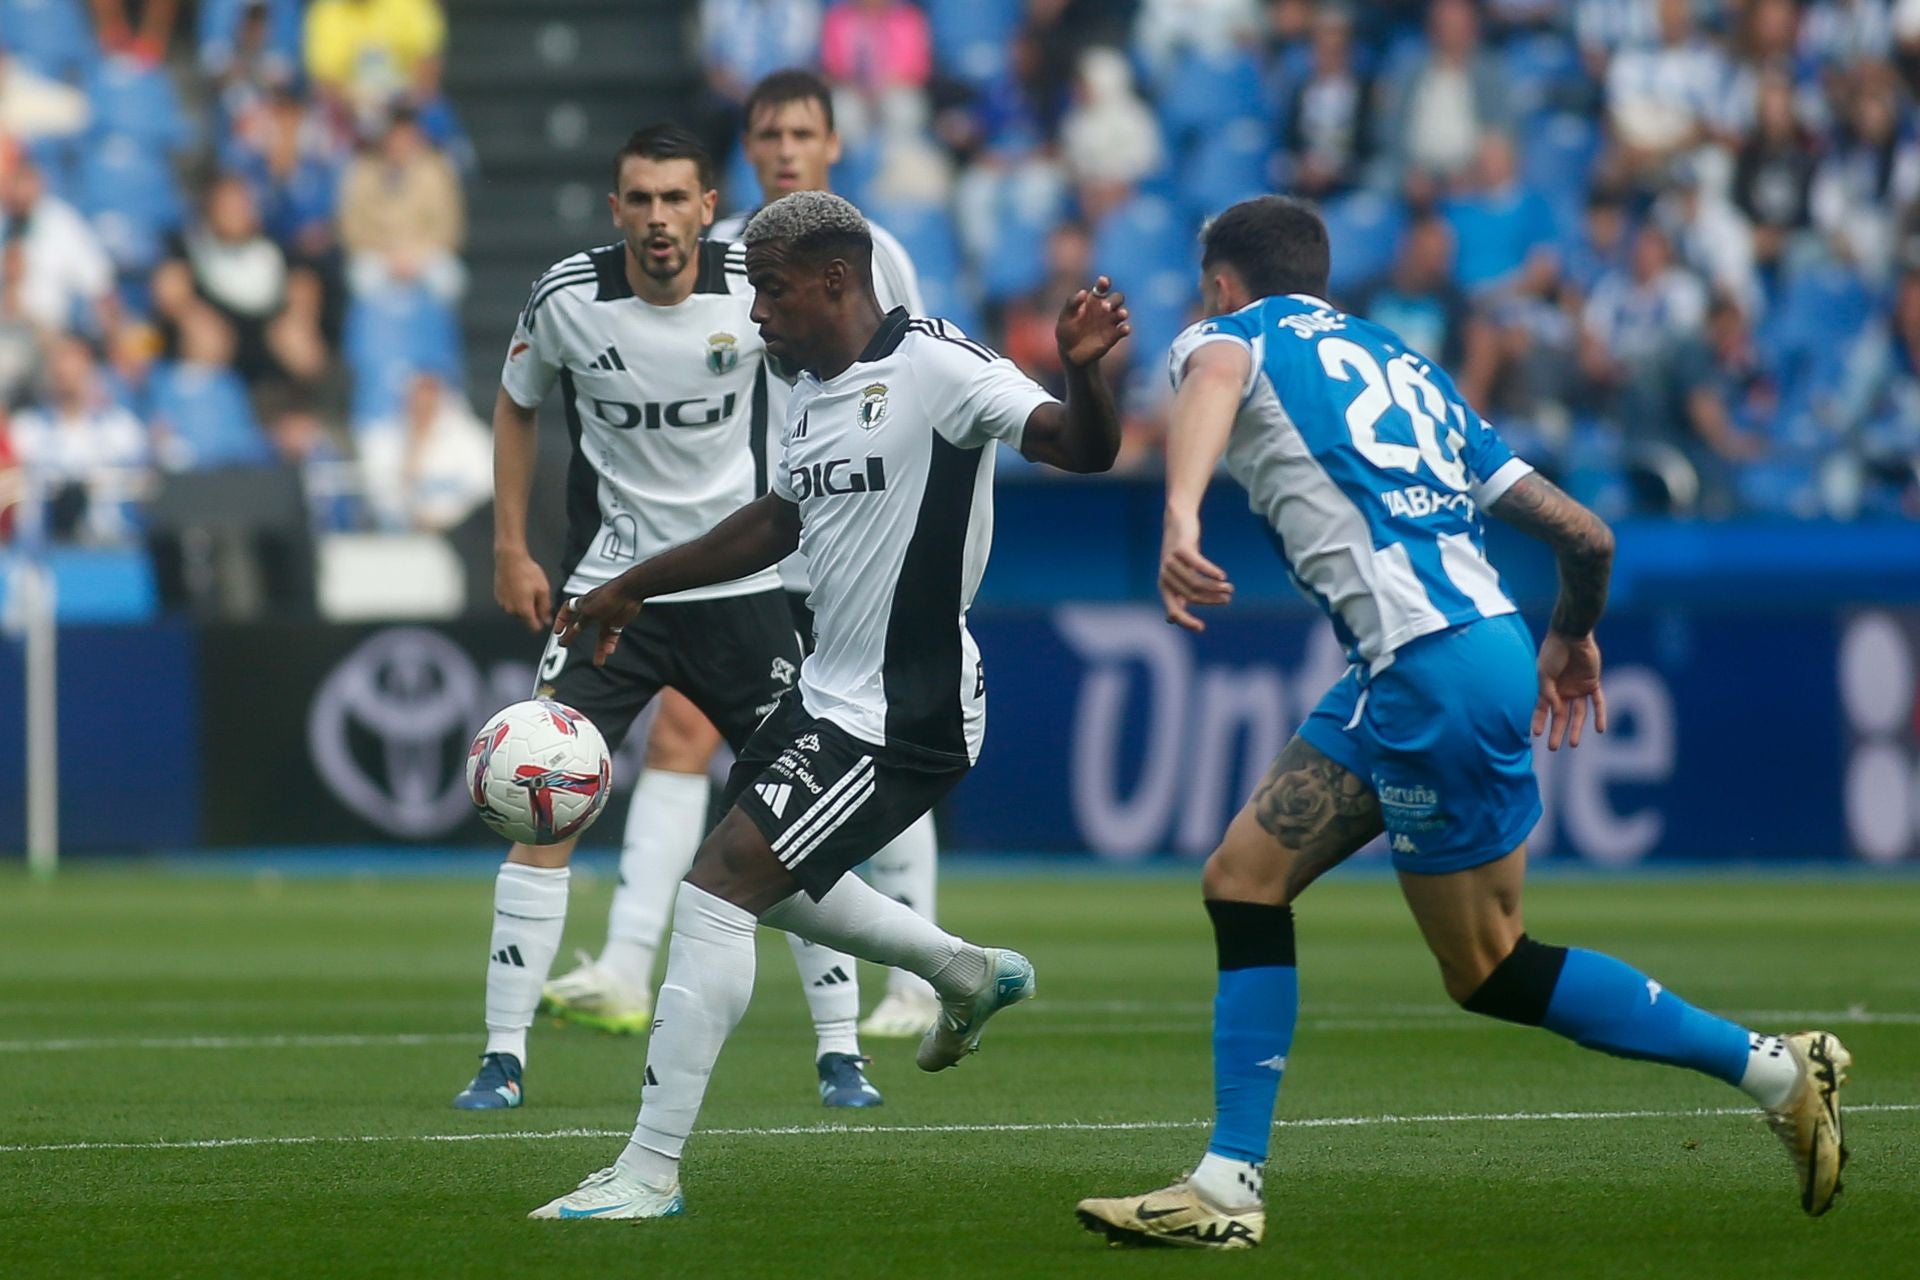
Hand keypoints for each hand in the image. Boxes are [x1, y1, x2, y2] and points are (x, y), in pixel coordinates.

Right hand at [494, 547, 551, 632]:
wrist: (510, 559)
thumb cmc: (526, 571)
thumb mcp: (543, 589)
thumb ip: (545, 607)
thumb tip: (547, 619)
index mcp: (524, 610)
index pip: (533, 627)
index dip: (541, 624)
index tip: (545, 619)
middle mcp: (511, 609)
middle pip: (525, 618)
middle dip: (532, 610)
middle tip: (537, 595)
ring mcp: (503, 603)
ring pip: (517, 610)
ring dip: (523, 603)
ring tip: (527, 588)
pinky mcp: (498, 596)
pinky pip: (509, 602)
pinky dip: (514, 597)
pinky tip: (519, 586)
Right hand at [553, 580, 642, 667]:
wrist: (630, 592)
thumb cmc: (609, 595)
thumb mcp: (589, 611)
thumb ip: (581, 621)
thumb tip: (574, 629)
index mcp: (584, 603)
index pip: (567, 609)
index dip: (561, 619)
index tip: (557, 631)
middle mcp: (594, 610)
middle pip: (581, 625)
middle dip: (572, 635)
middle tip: (565, 645)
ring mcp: (606, 616)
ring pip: (600, 635)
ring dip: (598, 648)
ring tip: (597, 660)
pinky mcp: (618, 621)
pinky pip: (612, 636)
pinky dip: (610, 644)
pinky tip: (608, 651)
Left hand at [1056, 276, 1130, 367]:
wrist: (1070, 353)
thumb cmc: (1067, 331)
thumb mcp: (1066, 317)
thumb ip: (1072, 303)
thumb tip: (1083, 292)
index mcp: (1093, 300)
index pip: (1102, 287)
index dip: (1104, 282)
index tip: (1103, 281)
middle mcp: (1104, 309)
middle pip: (1117, 298)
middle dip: (1114, 301)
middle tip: (1105, 307)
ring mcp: (1110, 322)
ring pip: (1122, 313)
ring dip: (1123, 312)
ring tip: (1121, 314)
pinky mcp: (1114, 336)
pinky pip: (1123, 330)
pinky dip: (1125, 329)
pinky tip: (1124, 329)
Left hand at [1159, 507, 1231, 631]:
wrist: (1178, 523)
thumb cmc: (1181, 554)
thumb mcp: (1178, 577)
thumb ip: (1177, 596)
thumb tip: (1171, 619)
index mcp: (1165, 588)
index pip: (1173, 612)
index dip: (1186, 622)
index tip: (1201, 628)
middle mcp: (1165, 577)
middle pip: (1192, 596)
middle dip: (1212, 600)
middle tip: (1228, 597)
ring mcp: (1171, 562)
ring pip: (1196, 583)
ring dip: (1215, 587)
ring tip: (1229, 588)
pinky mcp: (1180, 549)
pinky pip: (1198, 564)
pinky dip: (1211, 571)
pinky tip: (1222, 575)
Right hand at [1533, 630, 1607, 750]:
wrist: (1570, 634)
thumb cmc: (1553, 652)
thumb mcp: (1544, 674)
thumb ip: (1548, 693)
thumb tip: (1554, 711)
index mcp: (1547, 687)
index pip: (1541, 709)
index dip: (1538, 721)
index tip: (1535, 735)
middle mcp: (1562, 690)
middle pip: (1560, 715)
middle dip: (1556, 731)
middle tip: (1553, 748)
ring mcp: (1577, 688)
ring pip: (1578, 713)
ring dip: (1576, 728)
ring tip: (1572, 744)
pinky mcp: (1592, 683)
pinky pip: (1598, 702)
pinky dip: (1599, 715)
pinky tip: (1600, 729)